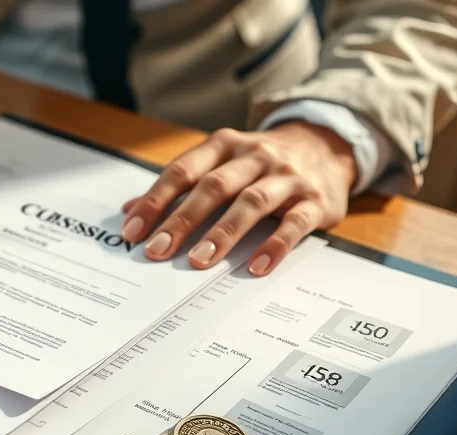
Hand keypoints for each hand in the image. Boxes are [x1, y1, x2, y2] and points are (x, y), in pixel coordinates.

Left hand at [120, 122, 356, 275]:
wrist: (326, 145)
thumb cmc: (259, 162)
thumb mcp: (220, 162)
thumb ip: (178, 185)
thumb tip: (129, 210)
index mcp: (224, 144)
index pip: (183, 171)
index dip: (155, 201)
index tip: (133, 231)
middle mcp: (255, 156)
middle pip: (214, 187)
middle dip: (182, 220)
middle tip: (157, 250)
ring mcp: (287, 177)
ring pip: (251, 203)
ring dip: (223, 233)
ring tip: (198, 260)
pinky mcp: (315, 200)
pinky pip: (294, 224)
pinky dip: (274, 246)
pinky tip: (255, 267)